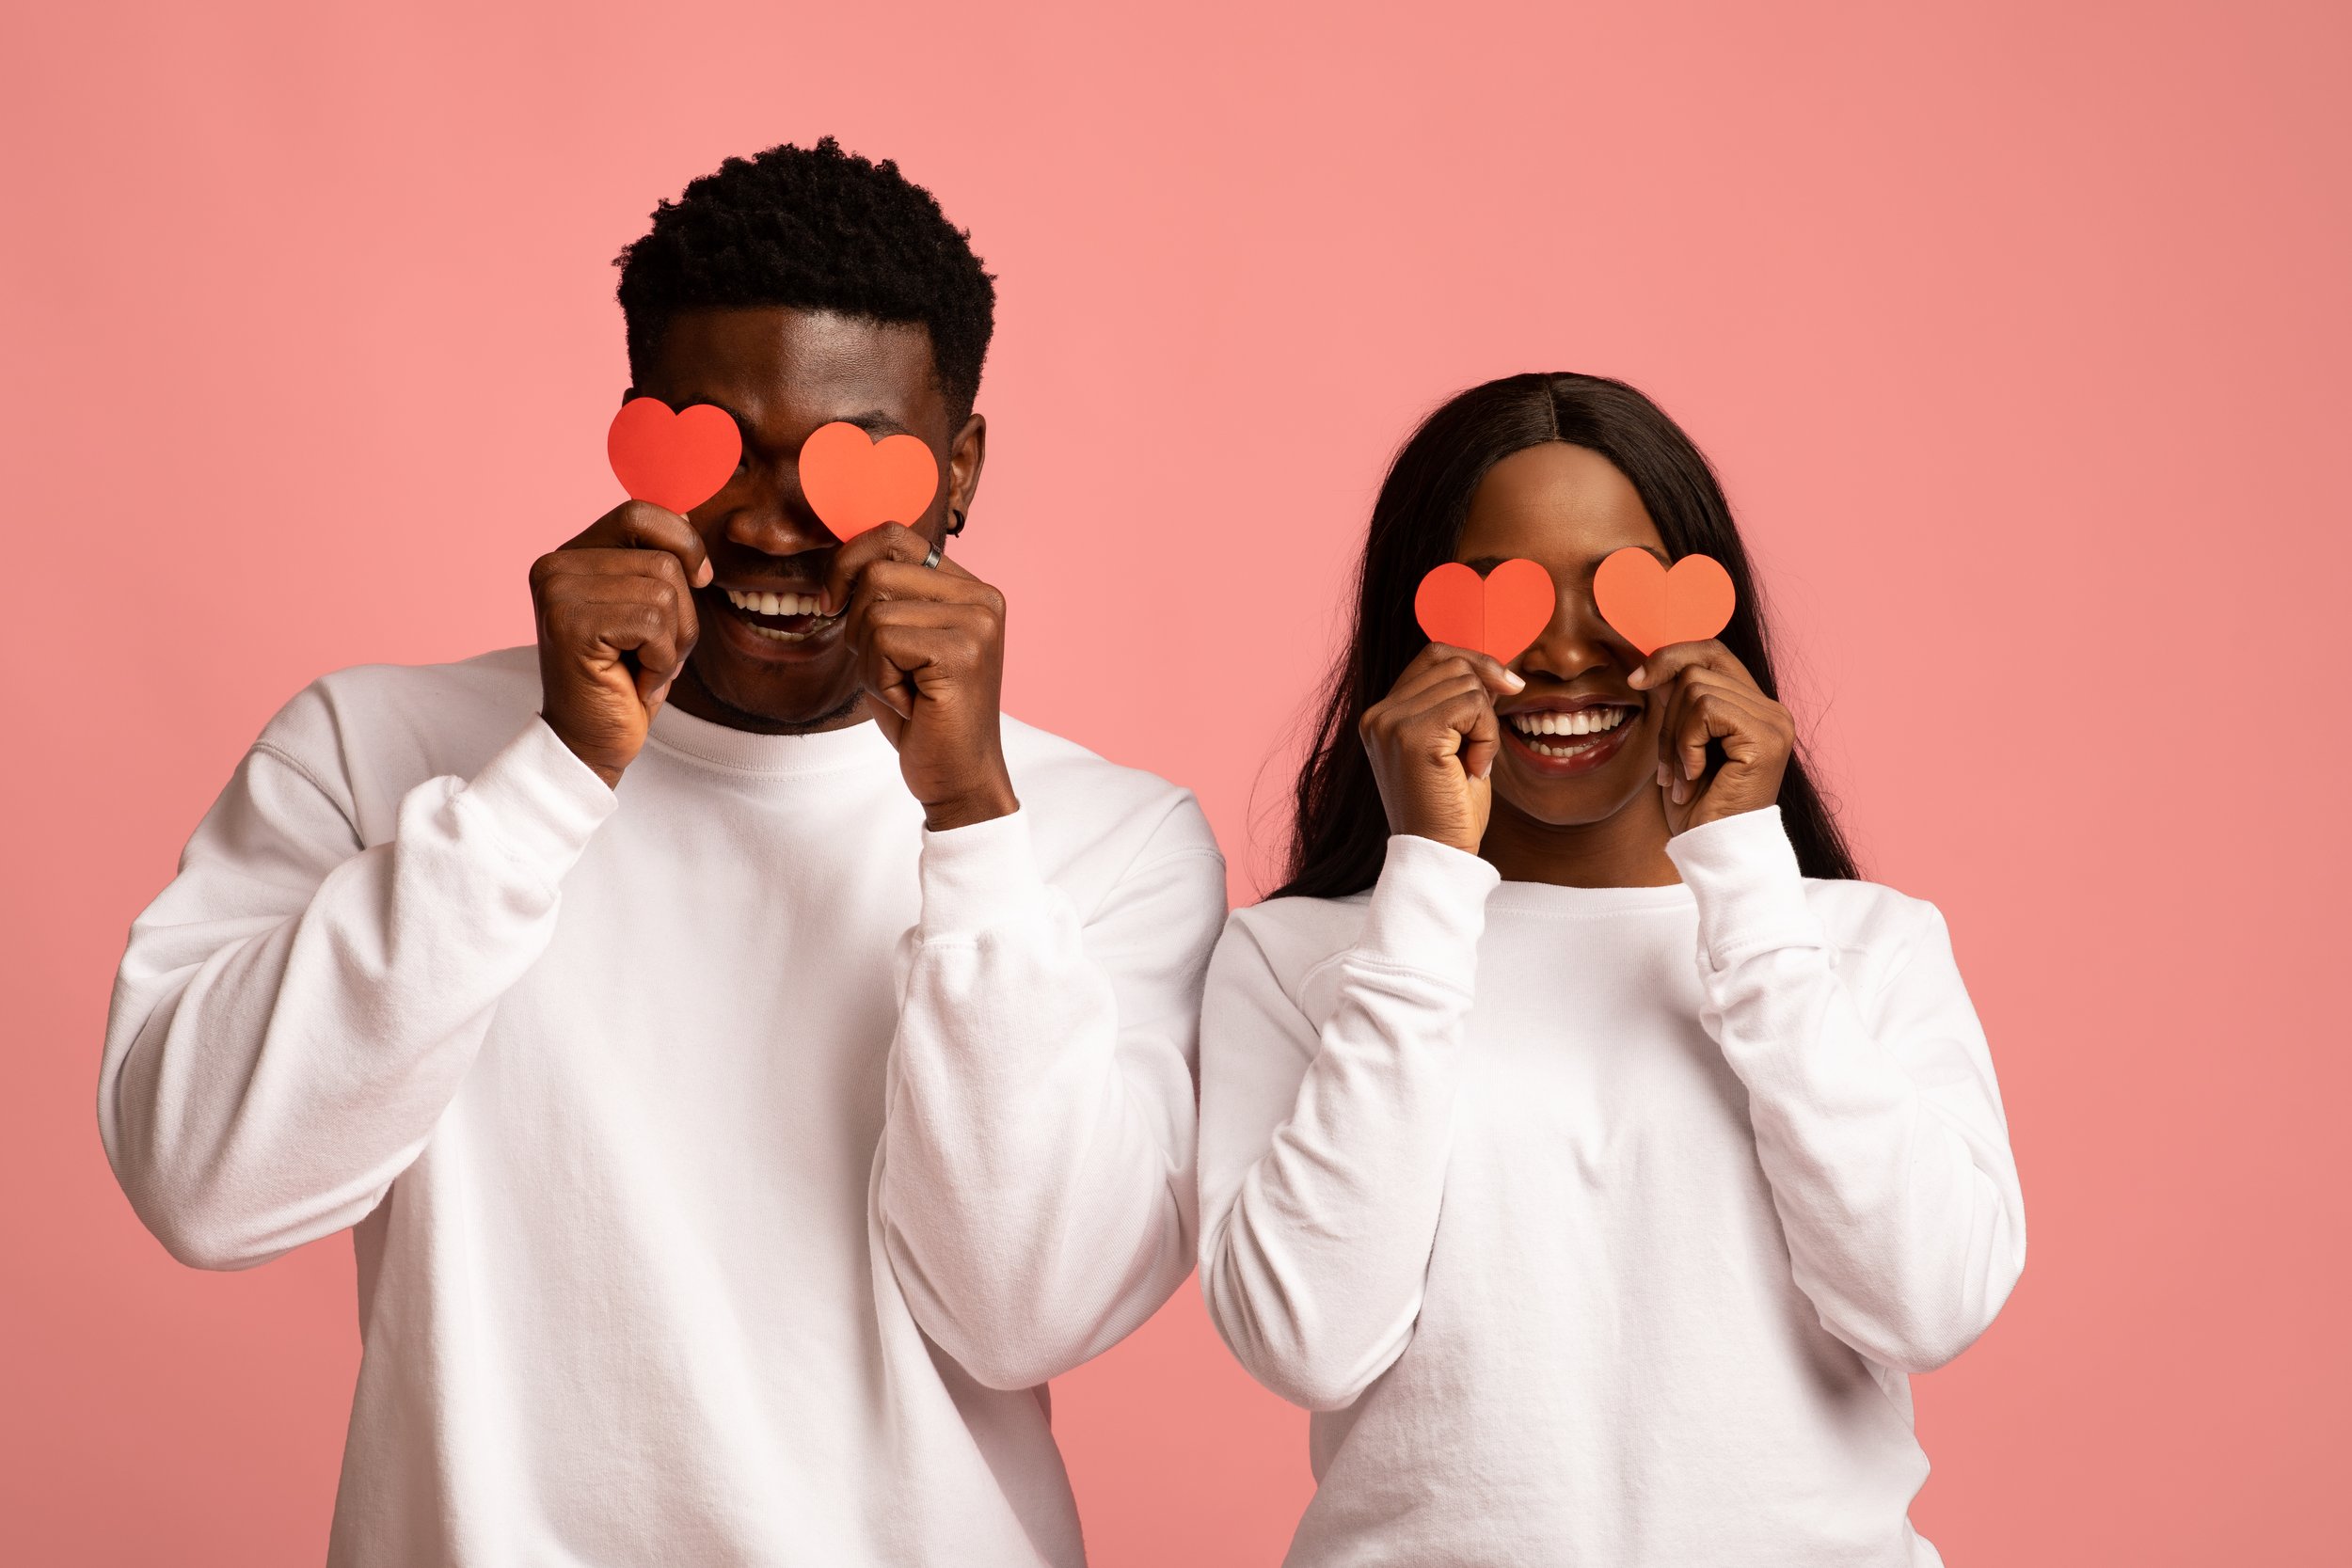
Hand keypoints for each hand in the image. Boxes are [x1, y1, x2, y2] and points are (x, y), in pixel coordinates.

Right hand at [529, 501, 709, 789]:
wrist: (591, 742)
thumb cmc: (625, 678)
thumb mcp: (649, 609)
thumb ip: (658, 560)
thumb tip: (686, 511)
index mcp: (570, 555)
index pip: (641, 513)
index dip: (684, 542)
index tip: (701, 579)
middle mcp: (554, 565)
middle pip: (664, 559)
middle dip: (682, 614)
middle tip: (654, 653)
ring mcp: (557, 592)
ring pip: (665, 590)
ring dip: (672, 642)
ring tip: (641, 668)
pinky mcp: (569, 624)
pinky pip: (654, 622)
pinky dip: (660, 660)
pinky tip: (632, 681)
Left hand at [823, 525, 1017, 831]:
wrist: (957, 777)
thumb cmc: (923, 715)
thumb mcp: (899, 642)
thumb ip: (884, 597)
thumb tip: (838, 559)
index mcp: (970, 587)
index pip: (893, 536)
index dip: (847, 561)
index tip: (831, 604)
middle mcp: (982, 596)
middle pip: (876, 572)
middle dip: (857, 625)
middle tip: (887, 669)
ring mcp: (977, 622)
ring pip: (874, 611)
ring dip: (870, 660)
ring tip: (903, 689)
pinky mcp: (962, 652)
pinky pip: (884, 643)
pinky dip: (880, 680)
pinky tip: (909, 703)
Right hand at [1358, 644, 1524, 854]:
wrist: (1439, 855)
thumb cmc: (1450, 808)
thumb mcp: (1452, 745)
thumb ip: (1457, 704)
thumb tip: (1492, 668)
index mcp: (1381, 716)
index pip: (1433, 656)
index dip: (1475, 663)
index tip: (1507, 687)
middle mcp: (1377, 715)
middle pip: (1452, 663)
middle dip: (1483, 698)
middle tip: (1479, 747)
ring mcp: (1391, 723)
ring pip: (1466, 683)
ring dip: (1485, 723)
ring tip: (1471, 763)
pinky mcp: (1413, 735)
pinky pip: (1473, 705)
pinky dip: (1488, 736)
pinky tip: (1474, 768)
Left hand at [1628, 641, 1794, 833]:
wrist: (1712, 849)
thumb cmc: (1696, 806)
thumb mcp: (1678, 742)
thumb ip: (1676, 703)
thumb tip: (1651, 665)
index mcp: (1756, 707)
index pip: (1713, 653)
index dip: (1672, 656)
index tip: (1637, 680)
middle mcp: (1772, 710)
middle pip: (1697, 669)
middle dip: (1667, 715)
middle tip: (1668, 765)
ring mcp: (1774, 722)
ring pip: (1696, 689)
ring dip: (1674, 737)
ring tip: (1682, 776)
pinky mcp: (1766, 737)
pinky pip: (1705, 711)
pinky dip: (1687, 744)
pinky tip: (1695, 776)